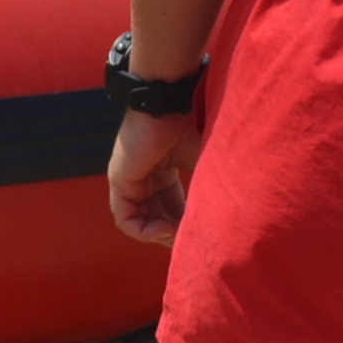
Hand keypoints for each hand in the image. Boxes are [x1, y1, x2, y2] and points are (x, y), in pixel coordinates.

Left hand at [108, 107, 203, 245]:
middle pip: (156, 220)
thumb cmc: (191, 127)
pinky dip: (145, 231)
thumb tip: (223, 222)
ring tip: (180, 233)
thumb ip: (208, 191)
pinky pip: (125, 220)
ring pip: (140, 223)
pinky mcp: (119, 181)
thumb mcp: (204, 164)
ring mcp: (129, 180)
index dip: (187, 225)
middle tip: (191, 238)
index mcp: (163, 173)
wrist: (171, 104)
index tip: (202, 230)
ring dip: (162, 236)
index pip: (172, 210)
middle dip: (175, 235)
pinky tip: (166, 227)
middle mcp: (144, 178)